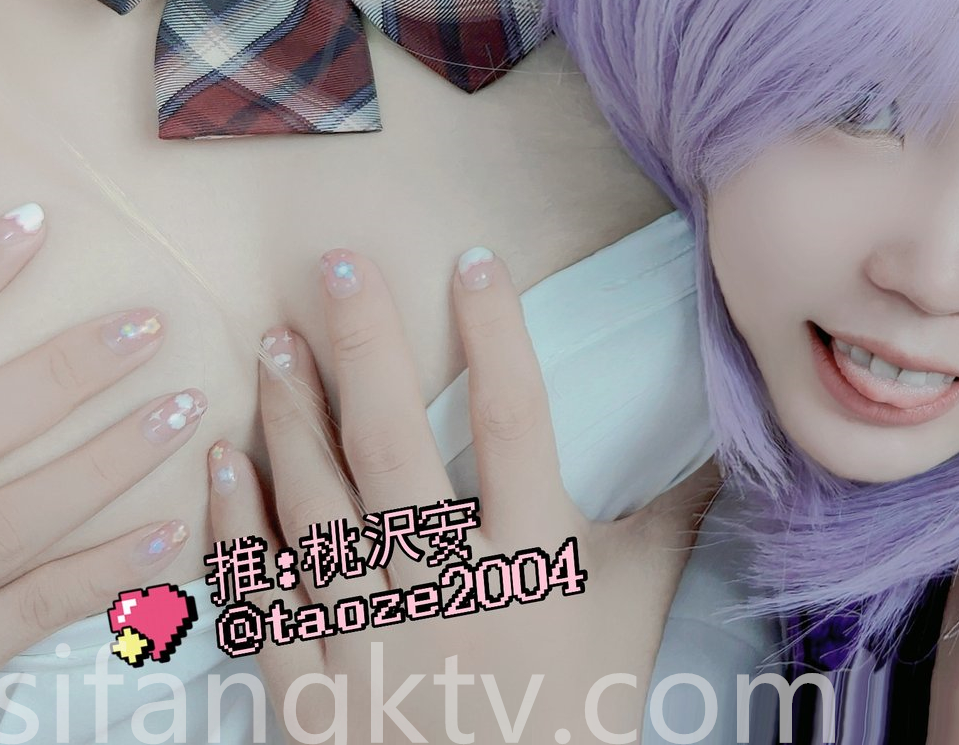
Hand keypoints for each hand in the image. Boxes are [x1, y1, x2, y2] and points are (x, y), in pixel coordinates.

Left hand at [208, 248, 714, 744]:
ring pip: (316, 506)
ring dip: (291, 416)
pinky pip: (261, 590)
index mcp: (533, 563)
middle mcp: (447, 592)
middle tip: (338, 265)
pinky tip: (223, 456)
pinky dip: (237, 521)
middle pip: (395, 449)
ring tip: (275, 342)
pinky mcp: (307, 688)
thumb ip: (676, 517)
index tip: (472, 259)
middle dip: (366, 347)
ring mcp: (368, 639)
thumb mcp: (634, 610)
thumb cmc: (575, 711)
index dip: (495, 335)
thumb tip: (735, 440)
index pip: (515, 423)